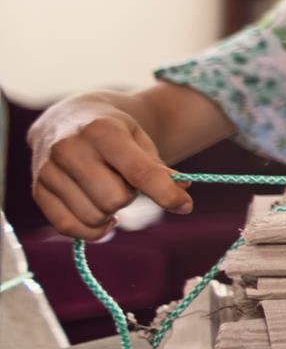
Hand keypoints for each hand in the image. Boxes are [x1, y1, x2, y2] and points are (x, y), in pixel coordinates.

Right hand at [28, 98, 192, 239]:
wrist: (67, 119)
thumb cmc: (112, 131)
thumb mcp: (140, 138)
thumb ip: (159, 168)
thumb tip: (182, 196)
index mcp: (101, 130)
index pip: (139, 173)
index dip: (166, 194)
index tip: (184, 206)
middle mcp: (69, 148)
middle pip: (115, 200)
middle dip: (130, 198)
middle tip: (126, 184)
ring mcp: (48, 170)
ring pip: (93, 216)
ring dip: (110, 213)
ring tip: (108, 192)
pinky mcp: (38, 190)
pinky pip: (67, 226)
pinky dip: (91, 230)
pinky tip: (102, 219)